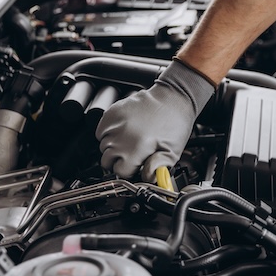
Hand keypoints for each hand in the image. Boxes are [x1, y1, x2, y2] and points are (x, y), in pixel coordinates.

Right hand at [96, 59, 214, 181]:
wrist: (173, 98)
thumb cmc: (175, 123)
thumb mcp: (173, 152)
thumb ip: (157, 169)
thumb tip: (147, 177)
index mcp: (136, 149)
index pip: (120, 171)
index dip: (129, 170)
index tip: (136, 165)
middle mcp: (121, 136)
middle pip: (108, 161)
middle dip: (119, 160)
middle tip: (134, 154)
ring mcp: (114, 123)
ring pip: (103, 146)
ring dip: (113, 147)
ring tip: (131, 140)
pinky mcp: (111, 112)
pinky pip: (100, 130)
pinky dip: (108, 133)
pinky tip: (124, 131)